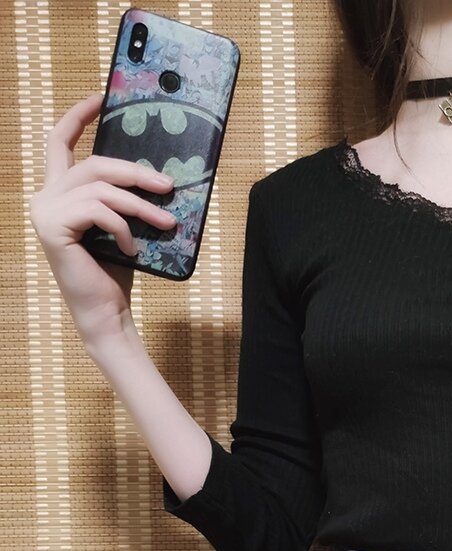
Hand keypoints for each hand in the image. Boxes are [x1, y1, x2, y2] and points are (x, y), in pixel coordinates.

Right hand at [28, 91, 177, 346]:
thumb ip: (121, 196)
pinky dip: (122, 228)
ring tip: (167, 224)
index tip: (99, 97)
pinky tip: (133, 248)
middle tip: (169, 186)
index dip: (78, 116)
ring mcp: (45, 211)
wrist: (106, 313)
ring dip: (140, 205)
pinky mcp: (53, 227)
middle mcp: (45, 196)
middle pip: (94, 164)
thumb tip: (156, 173)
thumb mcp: (121, 224)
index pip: (61, 141)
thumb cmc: (115, 271)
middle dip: (135, 172)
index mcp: (59, 192)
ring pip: (101, 188)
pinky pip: (98, 211)